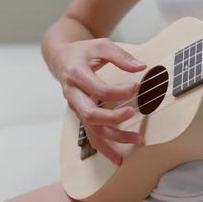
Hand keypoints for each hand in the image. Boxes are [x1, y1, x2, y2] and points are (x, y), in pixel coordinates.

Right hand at [52, 38, 146, 164]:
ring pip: (92, 129)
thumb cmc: (84, 51)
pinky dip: (105, 148)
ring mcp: (76, 108)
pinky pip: (91, 135)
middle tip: (133, 112)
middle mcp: (73, 94)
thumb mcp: (100, 45)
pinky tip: (119, 157)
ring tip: (138, 140)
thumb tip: (141, 67)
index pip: (99, 90)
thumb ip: (120, 56)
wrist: (62, 58)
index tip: (136, 86)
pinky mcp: (81, 115)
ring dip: (115, 138)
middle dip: (113, 118)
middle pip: (90, 114)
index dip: (120, 91)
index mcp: (76, 75)